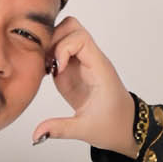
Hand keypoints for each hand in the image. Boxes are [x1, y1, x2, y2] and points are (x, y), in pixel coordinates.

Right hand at [32, 17, 139, 156]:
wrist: (126, 128)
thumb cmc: (113, 125)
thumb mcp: (86, 129)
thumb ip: (60, 129)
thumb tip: (36, 134)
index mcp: (99, 68)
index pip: (81, 37)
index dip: (63, 48)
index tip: (58, 70)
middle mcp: (91, 60)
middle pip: (72, 27)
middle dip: (53, 40)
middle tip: (46, 64)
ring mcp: (82, 63)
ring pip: (65, 34)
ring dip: (50, 46)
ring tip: (45, 69)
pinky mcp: (73, 70)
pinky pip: (60, 50)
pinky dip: (49, 55)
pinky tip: (46, 73)